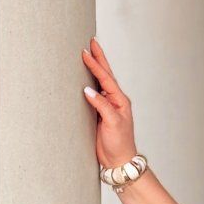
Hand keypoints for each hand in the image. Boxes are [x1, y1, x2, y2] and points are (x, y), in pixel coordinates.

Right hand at [80, 37, 138, 168]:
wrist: (119, 161)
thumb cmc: (120, 145)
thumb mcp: (113, 124)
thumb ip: (102, 106)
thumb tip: (88, 90)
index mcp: (120, 101)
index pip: (106, 78)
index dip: (96, 65)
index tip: (85, 52)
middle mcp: (114, 101)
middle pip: (105, 75)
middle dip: (98, 59)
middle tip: (91, 42)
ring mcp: (106, 106)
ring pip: (99, 82)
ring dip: (94, 68)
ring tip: (88, 53)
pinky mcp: (99, 113)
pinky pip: (93, 94)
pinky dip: (88, 82)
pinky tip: (83, 77)